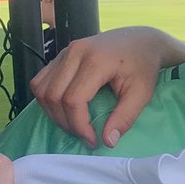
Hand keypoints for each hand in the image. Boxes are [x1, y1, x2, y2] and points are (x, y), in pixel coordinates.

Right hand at [30, 26, 184, 147]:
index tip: (94, 140)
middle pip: (53, 96)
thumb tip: (108, 142)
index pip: (73, 99)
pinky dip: (48, 100)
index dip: (79, 125)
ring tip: (75, 124)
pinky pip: (41, 81)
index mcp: (96, 60)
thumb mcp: (142, 93)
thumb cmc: (143, 66)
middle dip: (66, 123)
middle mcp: (75, 52)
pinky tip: (65, 110)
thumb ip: (125, 117)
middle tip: (85, 135)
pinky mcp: (60, 56)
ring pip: (42, 89)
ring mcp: (65, 52)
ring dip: (54, 113)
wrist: (140, 41)